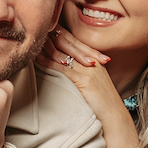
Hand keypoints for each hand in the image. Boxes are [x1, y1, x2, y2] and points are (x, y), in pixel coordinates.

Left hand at [37, 29, 139, 147]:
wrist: (114, 118)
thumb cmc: (103, 104)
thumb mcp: (93, 83)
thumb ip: (81, 72)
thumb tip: (65, 66)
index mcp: (94, 59)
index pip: (74, 41)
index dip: (58, 33)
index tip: (44, 30)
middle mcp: (92, 61)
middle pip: (68, 42)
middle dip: (51, 35)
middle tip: (36, 29)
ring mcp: (88, 69)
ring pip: (64, 53)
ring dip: (47, 46)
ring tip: (33, 41)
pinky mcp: (84, 80)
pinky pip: (63, 68)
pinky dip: (49, 61)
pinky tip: (38, 58)